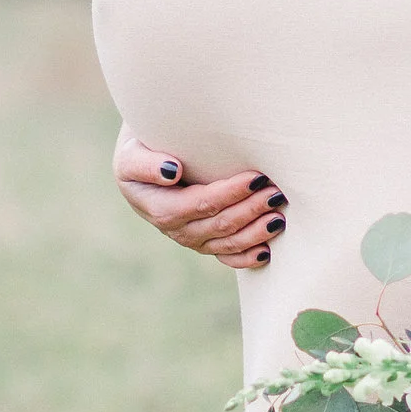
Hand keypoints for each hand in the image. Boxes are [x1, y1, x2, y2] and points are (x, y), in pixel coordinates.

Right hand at [113, 132, 287, 269]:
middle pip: (219, 225)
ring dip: (255, 233)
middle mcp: (176, 229)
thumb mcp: (131, 154)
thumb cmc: (140, 153)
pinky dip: (246, 257)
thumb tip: (172, 172)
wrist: (144, 165)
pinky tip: (267, 253)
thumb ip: (145, 164)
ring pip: (227, 243)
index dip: (229, 194)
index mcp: (159, 208)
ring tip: (279, 217)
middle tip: (276, 193)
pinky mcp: (204, 242)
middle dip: (250, 210)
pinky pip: (226, 256)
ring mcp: (192, 239)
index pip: (199, 204)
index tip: (255, 177)